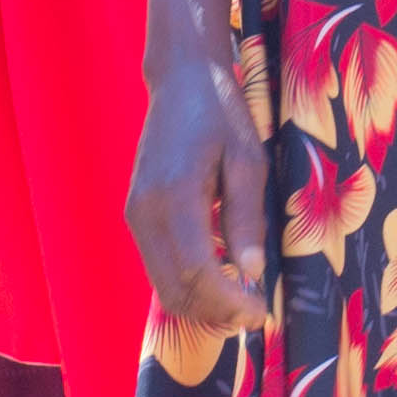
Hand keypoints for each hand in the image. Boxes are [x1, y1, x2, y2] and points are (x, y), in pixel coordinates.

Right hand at [121, 53, 271, 342]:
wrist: (181, 81)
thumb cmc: (221, 114)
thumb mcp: (247, 159)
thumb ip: (246, 217)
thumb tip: (251, 273)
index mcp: (175, 196)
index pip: (197, 272)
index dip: (229, 302)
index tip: (261, 312)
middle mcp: (145, 212)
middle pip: (174, 289)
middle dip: (215, 313)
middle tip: (255, 315)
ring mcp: (135, 214)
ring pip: (162, 284)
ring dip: (200, 304)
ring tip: (241, 302)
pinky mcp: (135, 214)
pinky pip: (158, 266)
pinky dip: (186, 284)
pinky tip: (220, 280)